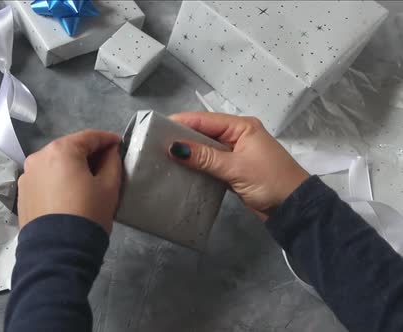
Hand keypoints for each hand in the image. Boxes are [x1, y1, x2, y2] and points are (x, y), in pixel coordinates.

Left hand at [18, 130, 121, 232]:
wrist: (57, 253)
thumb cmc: (88, 214)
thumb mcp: (109, 187)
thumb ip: (112, 162)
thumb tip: (109, 152)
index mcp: (61, 150)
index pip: (89, 137)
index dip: (107, 139)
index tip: (118, 144)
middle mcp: (38, 157)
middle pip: (69, 149)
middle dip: (88, 153)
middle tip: (106, 164)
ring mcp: (27, 176)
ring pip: (55, 164)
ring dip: (71, 167)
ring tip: (87, 181)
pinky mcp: (23, 194)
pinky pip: (44, 180)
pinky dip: (57, 181)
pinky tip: (69, 194)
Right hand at [168, 112, 308, 219]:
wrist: (293, 208)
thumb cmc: (269, 181)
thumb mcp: (235, 168)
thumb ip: (204, 157)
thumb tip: (174, 148)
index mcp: (241, 127)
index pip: (205, 120)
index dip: (181, 123)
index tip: (156, 128)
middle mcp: (237, 136)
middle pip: (203, 132)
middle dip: (181, 137)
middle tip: (154, 144)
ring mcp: (235, 153)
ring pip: (205, 148)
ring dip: (188, 153)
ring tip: (161, 157)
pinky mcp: (233, 169)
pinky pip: (209, 163)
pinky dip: (196, 166)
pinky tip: (180, 170)